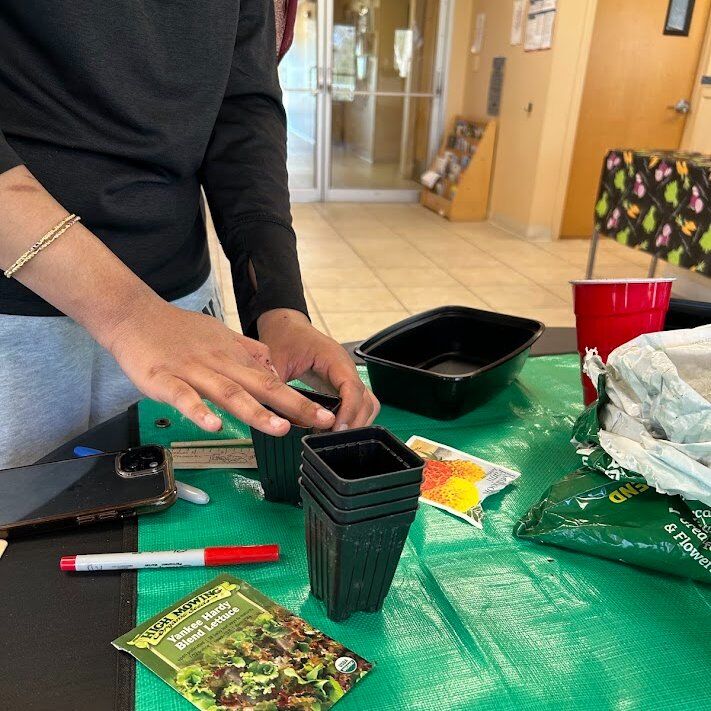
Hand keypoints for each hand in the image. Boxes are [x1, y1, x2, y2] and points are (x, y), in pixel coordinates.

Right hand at [102, 299, 336, 434]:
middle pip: (260, 386)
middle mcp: (219, 363)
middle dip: (294, 405)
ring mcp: (192, 371)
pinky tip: (213, 425)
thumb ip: (248, 352)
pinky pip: (183, 397)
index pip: (272, 380)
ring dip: (255, 411)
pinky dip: (198, 411)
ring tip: (279, 428)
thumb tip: (273, 369)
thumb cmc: (177, 330)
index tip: (325, 415)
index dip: (299, 399)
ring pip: (228, 393)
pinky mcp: (163, 379)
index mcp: (233, 356)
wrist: (134, 314)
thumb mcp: (220, 334)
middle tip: (322, 421)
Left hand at [257, 309, 379, 429]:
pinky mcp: (342, 383)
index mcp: (333, 357)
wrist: (285, 326)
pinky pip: (357, 402)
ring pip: (366, 403)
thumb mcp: (275, 363)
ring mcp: (346, 375)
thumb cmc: (283, 338)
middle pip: (365, 399)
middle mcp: (346, 366)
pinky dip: (352, 417)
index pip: (352, 386)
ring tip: (334, 437)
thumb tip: (285, 419)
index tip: (337, 429)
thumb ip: (280, 389)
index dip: (349, 410)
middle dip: (354, 421)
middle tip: (335, 440)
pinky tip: (333, 428)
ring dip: (356, 421)